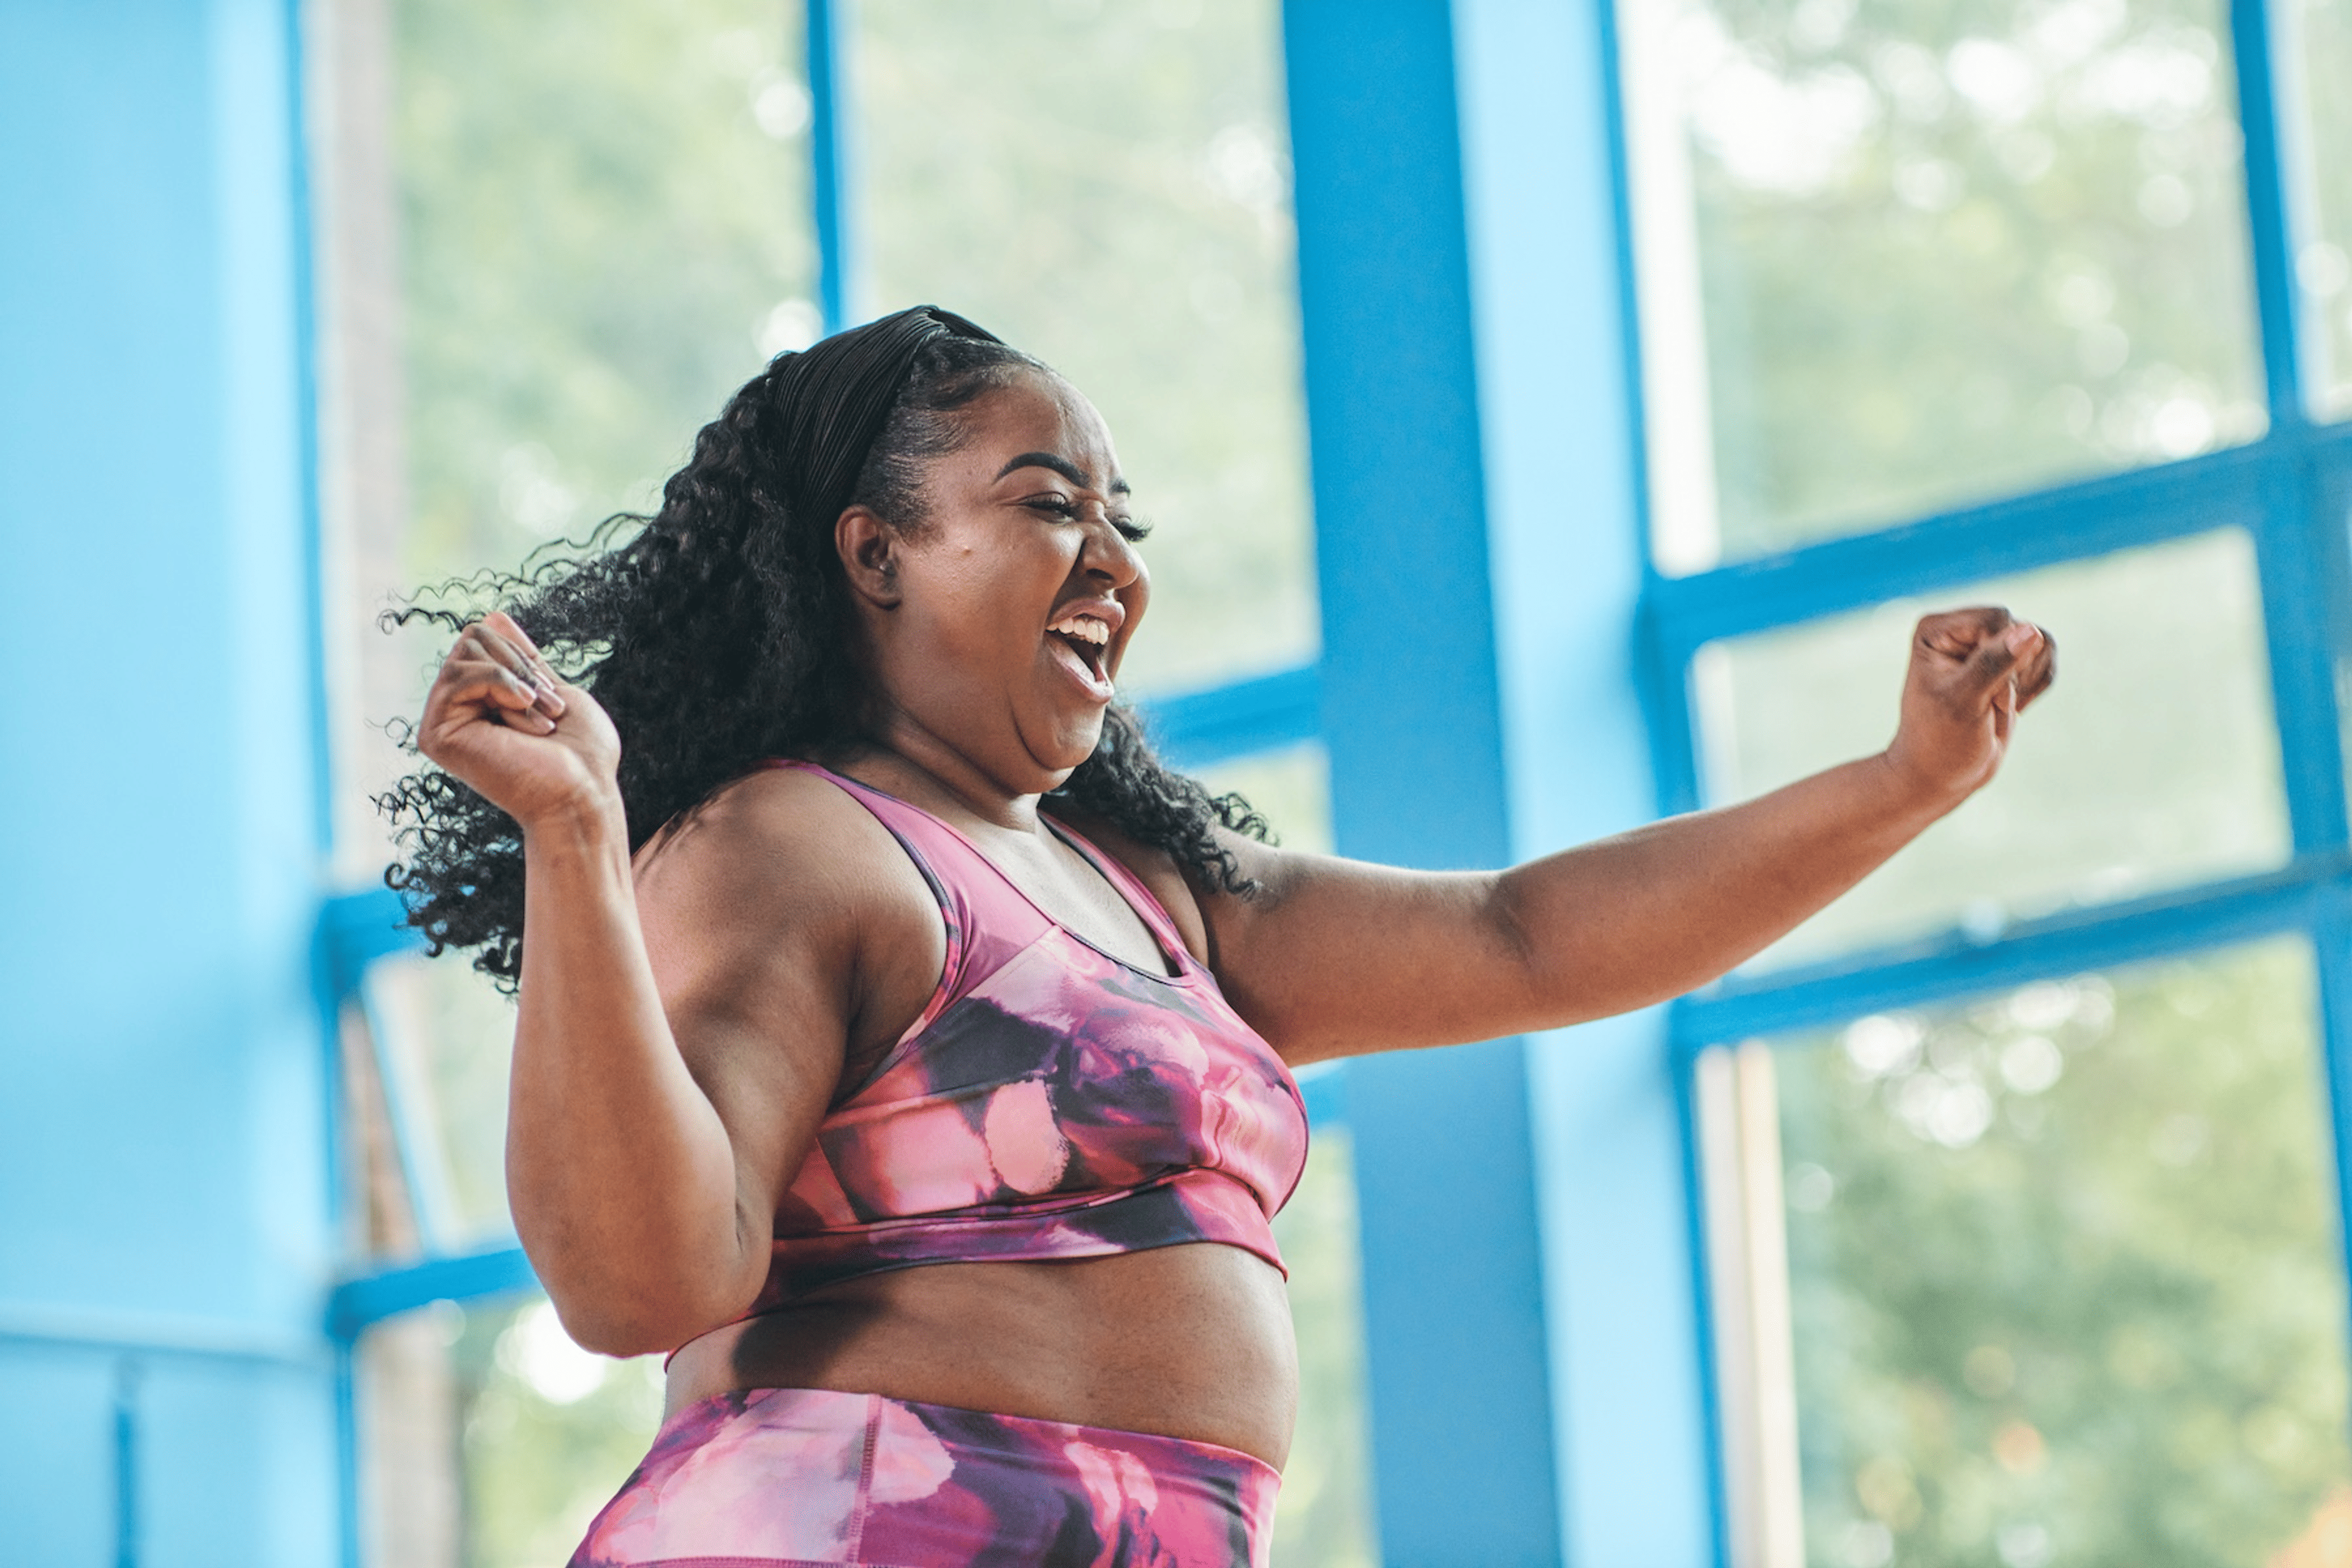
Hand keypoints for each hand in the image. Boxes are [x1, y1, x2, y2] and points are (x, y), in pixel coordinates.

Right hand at [416, 611, 621, 833]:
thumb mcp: (551, 690)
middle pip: (473, 637)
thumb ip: (518, 659)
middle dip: (522, 667)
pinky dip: (501, 685)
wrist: (583, 792)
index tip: (552, 700)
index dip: (523, 659)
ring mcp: (442, 721)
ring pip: (467, 649)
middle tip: (548, 711)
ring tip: (540, 719)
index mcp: (479, 699)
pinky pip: (460, 674)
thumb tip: (492, 616)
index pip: (484, 638)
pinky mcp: (435, 734)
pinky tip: (521, 716)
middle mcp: (456, 708)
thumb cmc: (580, 753)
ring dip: (517, 681)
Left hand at [1882, 606, 2056, 805]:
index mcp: (1936, 630)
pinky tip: (2013, 707)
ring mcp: (1988, 643)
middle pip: (2021, 628)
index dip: (2001, 655)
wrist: (1944, 772)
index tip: (1983, 692)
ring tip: (1998, 706)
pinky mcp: (2011, 661)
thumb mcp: (1963, 702)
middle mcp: (1961, 629)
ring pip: (2041, 641)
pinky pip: (2047, 657)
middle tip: (1989, 703)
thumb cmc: (1941, 740)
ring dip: (2027, 681)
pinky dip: (2037, 686)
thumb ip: (1994, 664)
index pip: (1995, 620)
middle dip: (2015, 671)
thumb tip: (2031, 630)